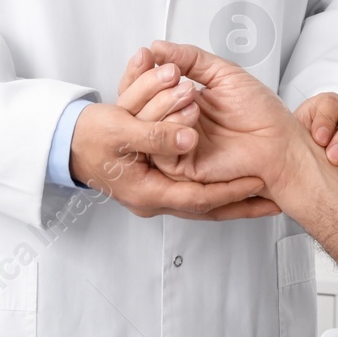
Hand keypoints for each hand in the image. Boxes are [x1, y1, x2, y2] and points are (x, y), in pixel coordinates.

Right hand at [65, 99, 264, 218]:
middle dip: (239, 203)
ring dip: (235, 200)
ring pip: (206, 202)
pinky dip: (220, 190)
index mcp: (146, 192)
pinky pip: (196, 190)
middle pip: (208, 206)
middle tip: (272, 201)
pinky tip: (242, 189)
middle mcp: (155, 198)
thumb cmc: (90, 135)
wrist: (65, 139)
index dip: (230, 192)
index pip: (199, 199)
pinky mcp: (161, 181)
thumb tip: (187, 137)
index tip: (259, 183)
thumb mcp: (122, 130)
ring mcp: (159, 192)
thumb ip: (156, 133)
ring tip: (267, 201)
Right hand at [116, 43, 318, 203]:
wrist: (280, 141)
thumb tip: (159, 47)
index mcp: (181, 103)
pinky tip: (192, 113)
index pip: (146, 89)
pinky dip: (171, 127)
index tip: (146, 55)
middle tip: (169, 72)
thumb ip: (191, 59)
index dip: (141, 72)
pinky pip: (160, 149)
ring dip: (162, 104)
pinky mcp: (181, 167)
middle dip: (147, 85)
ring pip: (144, 128)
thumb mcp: (223, 74)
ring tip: (189, 92)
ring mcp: (175, 146)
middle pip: (136, 108)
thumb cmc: (260, 111)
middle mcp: (174, 125)